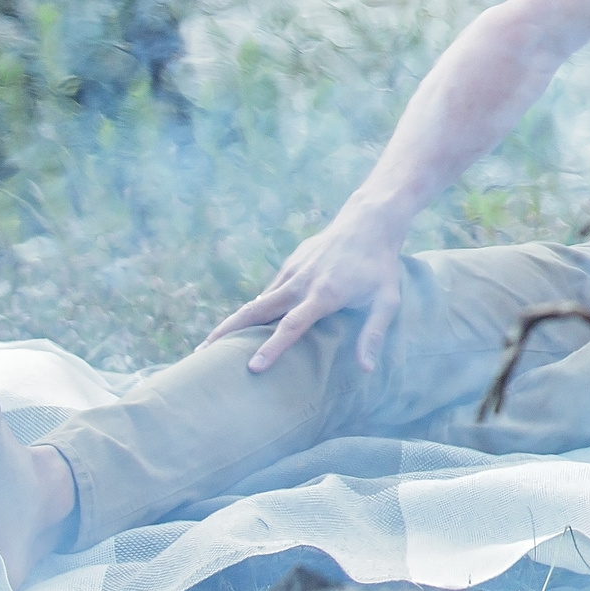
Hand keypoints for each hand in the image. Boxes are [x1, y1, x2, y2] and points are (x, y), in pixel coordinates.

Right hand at [205, 210, 406, 372]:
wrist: (369, 221)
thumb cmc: (381, 265)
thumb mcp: (387, 300)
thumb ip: (374, 333)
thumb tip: (366, 369)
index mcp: (324, 295)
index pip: (292, 326)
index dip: (273, 347)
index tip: (253, 367)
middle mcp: (301, 283)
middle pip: (257, 310)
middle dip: (228, 331)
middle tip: (201, 353)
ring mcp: (293, 271)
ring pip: (258, 300)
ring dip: (234, 321)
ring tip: (211, 345)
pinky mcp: (291, 264)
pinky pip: (269, 291)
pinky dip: (254, 308)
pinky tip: (243, 325)